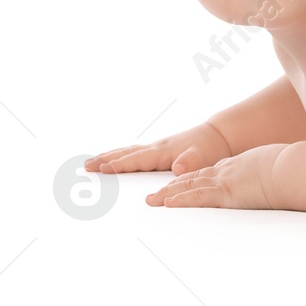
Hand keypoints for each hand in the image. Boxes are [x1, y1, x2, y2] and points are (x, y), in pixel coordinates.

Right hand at [86, 122, 232, 175]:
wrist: (220, 136)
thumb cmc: (211, 147)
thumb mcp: (203, 156)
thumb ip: (190, 163)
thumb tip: (178, 169)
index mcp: (162, 151)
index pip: (136, 159)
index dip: (118, 165)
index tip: (101, 168)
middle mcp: (156, 148)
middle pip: (125, 154)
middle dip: (105, 160)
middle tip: (85, 166)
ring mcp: (156, 149)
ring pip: (127, 152)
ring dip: (109, 157)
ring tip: (91, 162)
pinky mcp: (159, 151)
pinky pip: (134, 154)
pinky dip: (120, 156)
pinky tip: (115, 160)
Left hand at [146, 144, 286, 209]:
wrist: (297, 165)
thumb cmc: (296, 167)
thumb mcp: (284, 168)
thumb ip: (279, 175)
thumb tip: (291, 180)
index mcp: (243, 165)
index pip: (213, 171)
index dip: (195, 176)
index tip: (182, 180)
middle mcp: (230, 171)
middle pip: (195, 177)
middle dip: (174, 185)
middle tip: (156, 192)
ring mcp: (227, 181)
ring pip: (190, 186)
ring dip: (168, 194)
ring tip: (152, 201)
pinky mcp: (228, 193)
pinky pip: (199, 197)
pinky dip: (182, 200)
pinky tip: (167, 204)